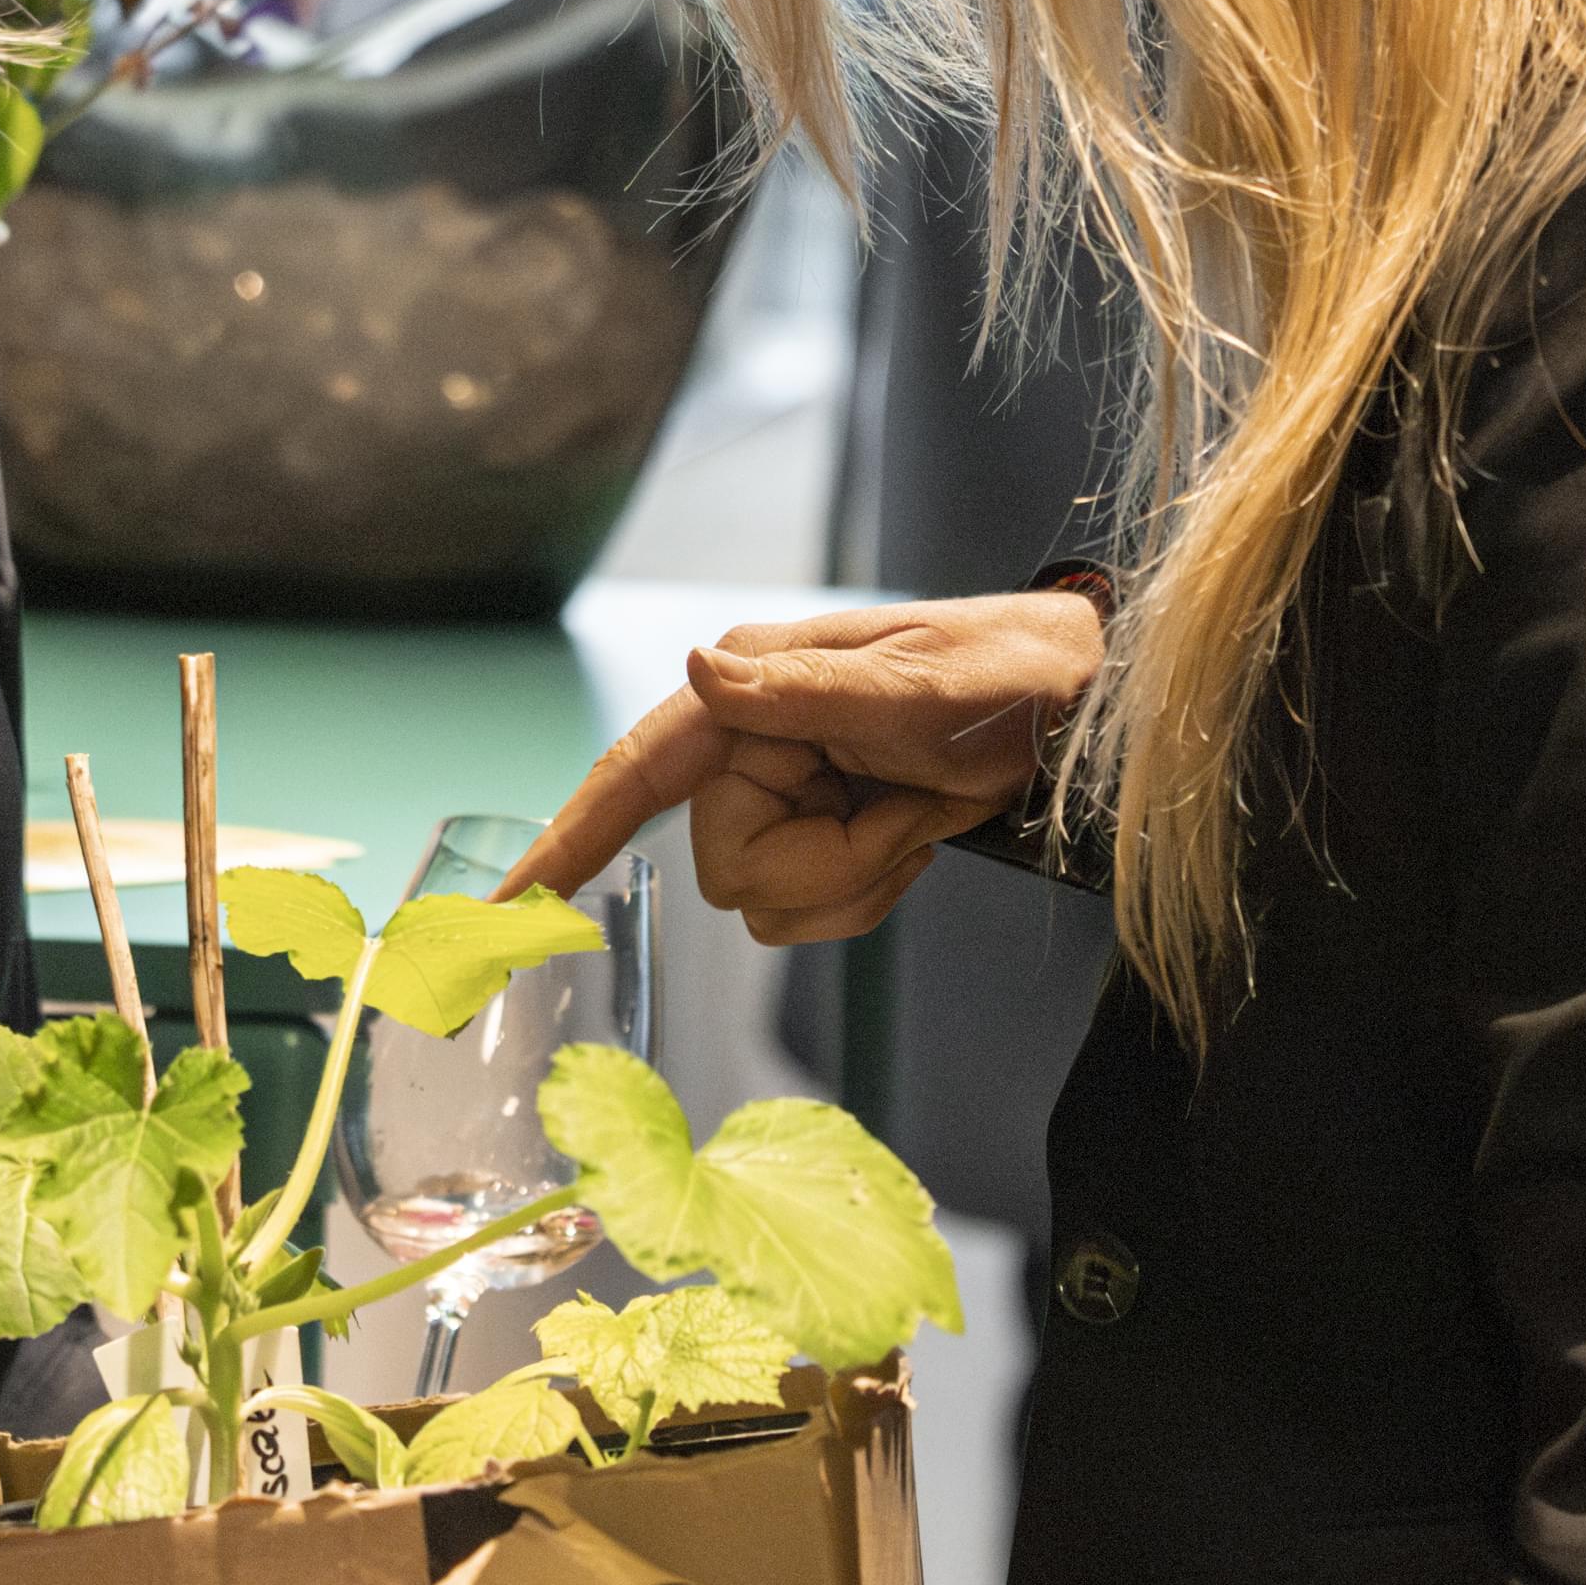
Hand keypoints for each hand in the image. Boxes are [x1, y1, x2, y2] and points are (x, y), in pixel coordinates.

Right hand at [509, 592, 1109, 946]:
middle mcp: (751, 743)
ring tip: (915, 817)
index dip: (570, 834)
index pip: (637, 770)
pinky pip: (811, 911)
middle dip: (825, 863)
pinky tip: (913, 837)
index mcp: (752, 689)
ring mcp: (786, 793)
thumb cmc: (1005, 675)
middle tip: (903, 816)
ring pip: (766, 901)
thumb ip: (803, 691)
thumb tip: (701, 673)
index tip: (506, 903)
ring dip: (855, 879)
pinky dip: (870, 892)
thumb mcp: (913, 683)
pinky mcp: (822, 835)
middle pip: (723, 869)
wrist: (1078, 714)